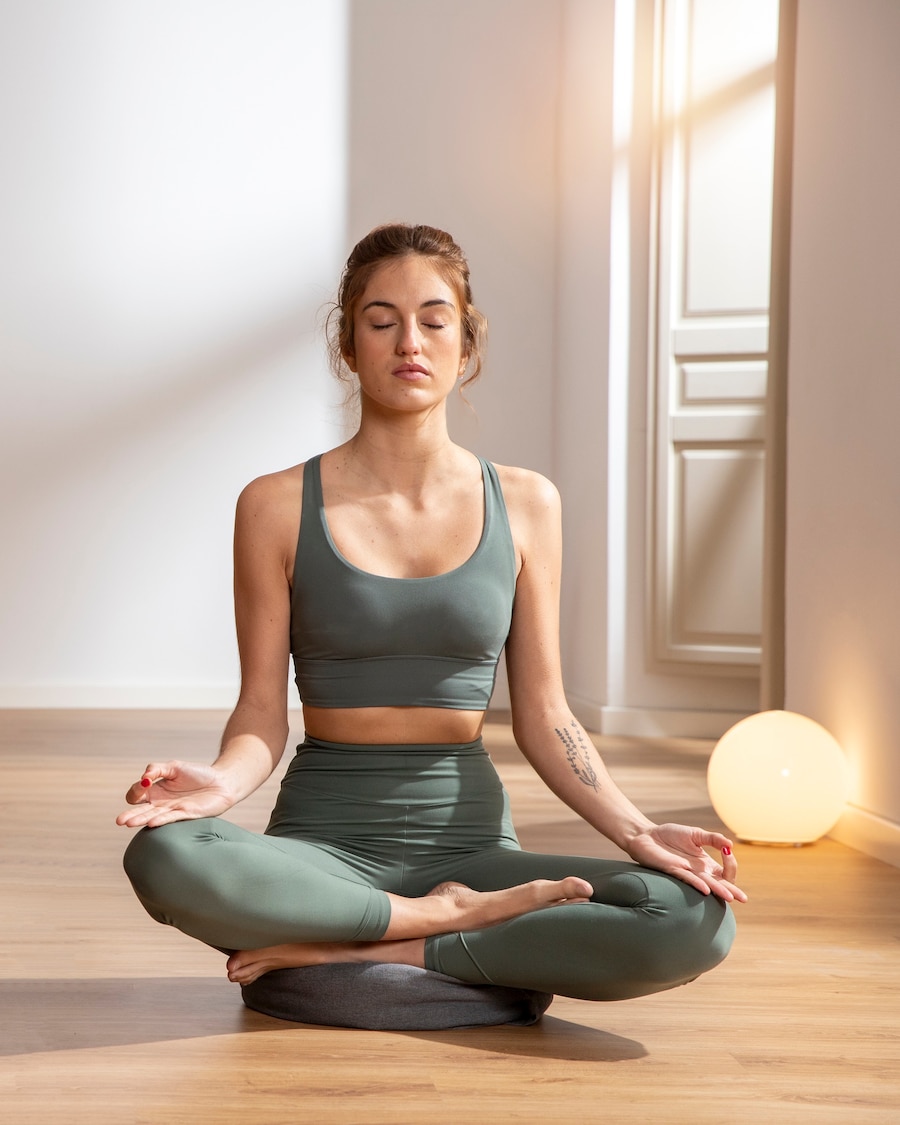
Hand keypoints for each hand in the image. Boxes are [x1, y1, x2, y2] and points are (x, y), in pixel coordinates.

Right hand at [116, 760, 234, 827]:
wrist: (221, 782)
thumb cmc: (198, 774)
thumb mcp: (175, 767)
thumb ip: (157, 769)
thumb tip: (144, 776)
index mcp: (155, 790)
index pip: (136, 793)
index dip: (136, 788)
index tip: (145, 781)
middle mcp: (160, 802)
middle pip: (140, 810)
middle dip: (130, 814)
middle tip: (120, 820)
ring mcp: (171, 810)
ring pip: (151, 816)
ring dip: (140, 820)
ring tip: (128, 823)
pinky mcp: (185, 815)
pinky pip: (170, 818)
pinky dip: (160, 820)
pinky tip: (152, 822)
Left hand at [626, 823, 747, 902]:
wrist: (647, 835)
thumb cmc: (670, 836)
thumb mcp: (695, 834)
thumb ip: (713, 839)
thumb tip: (730, 845)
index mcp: (706, 864)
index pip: (726, 872)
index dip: (731, 863)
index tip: (728, 851)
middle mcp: (699, 872)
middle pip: (720, 884)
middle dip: (732, 890)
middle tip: (743, 898)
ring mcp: (687, 873)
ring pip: (707, 885)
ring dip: (719, 891)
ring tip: (730, 897)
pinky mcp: (674, 871)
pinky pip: (688, 880)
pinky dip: (698, 884)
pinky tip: (707, 889)